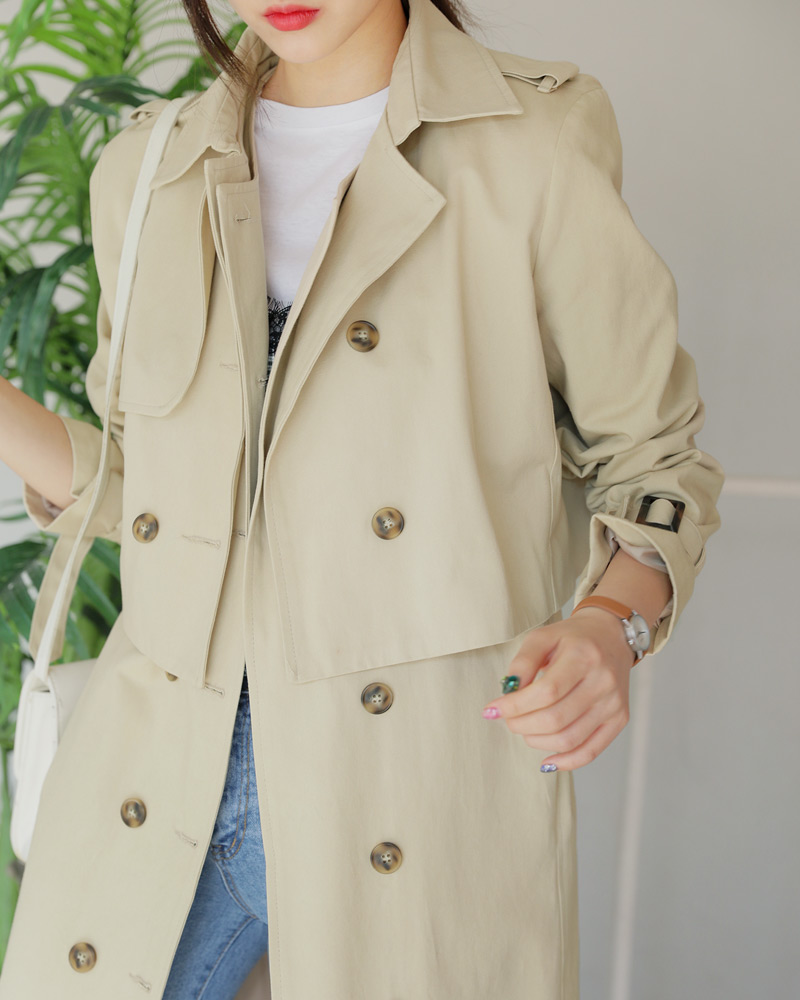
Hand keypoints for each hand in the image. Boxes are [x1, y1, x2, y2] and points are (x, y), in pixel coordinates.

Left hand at [481, 608, 636, 771]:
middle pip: (556, 719)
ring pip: (569, 739)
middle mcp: (603, 681)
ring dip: (537, 741)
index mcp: (583, 656)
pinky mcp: (619, 719)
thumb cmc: (573, 638)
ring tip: (524, 730)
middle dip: (521, 725)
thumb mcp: (543, 637)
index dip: (515, 705)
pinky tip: (547, 760)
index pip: (546, 692)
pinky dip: (566, 762)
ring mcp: (613, 703)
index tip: (493, 709)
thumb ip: (523, 662)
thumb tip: (507, 693)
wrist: (611, 637)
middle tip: (508, 720)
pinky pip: (591, 751)